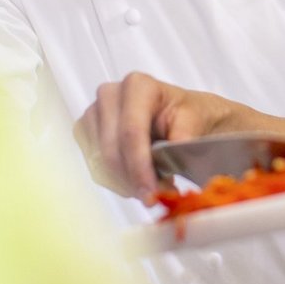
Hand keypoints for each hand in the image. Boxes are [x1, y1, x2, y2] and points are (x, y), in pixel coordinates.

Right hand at [72, 72, 240, 203]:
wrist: (184, 117)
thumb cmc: (191, 116)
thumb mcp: (198, 121)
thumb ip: (185, 135)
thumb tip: (176, 149)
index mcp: (138, 86)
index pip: (131, 132)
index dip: (139, 167)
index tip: (152, 194)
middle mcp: (110, 95)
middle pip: (111, 150)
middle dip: (133, 181)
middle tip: (156, 197)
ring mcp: (94, 113)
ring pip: (100, 163)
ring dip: (126, 183)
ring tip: (154, 185)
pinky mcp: (87, 133)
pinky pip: (95, 168)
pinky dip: (117, 182)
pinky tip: (138, 179)